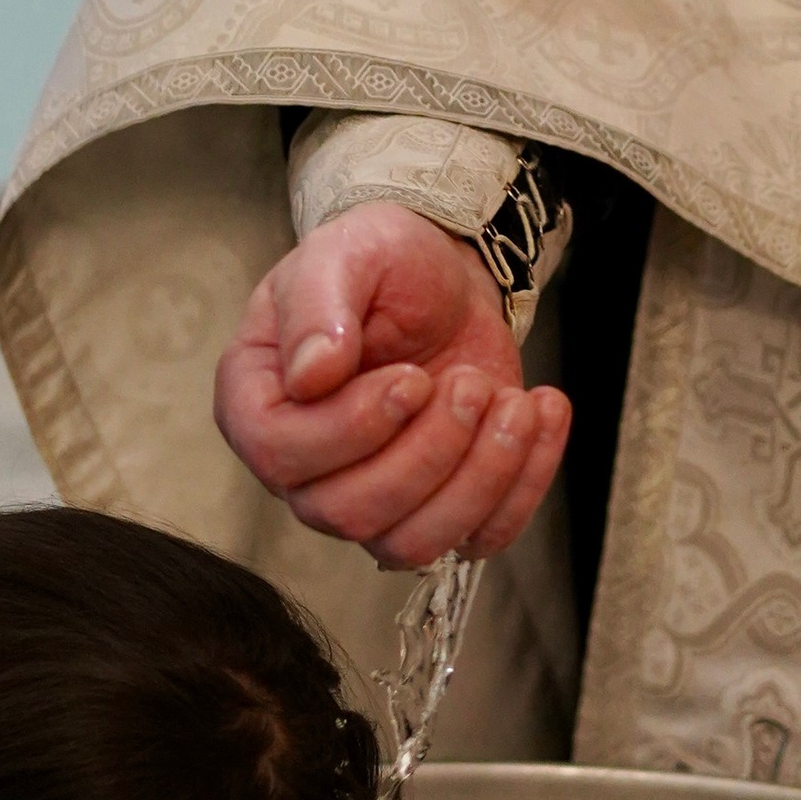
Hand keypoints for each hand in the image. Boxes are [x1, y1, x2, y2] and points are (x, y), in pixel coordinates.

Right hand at [214, 201, 570, 569]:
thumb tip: (310, 375)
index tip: (412, 377)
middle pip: (349, 513)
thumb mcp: (345, 255)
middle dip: (428, 453)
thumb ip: (316, 307)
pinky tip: (542, 413)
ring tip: (513, 402)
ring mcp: (371, 499)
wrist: (444, 280)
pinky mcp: (439, 508)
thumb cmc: (382, 264)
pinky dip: (524, 485)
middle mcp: (304, 470)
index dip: (352, 428)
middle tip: (468, 383)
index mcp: (259, 405)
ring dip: (479, 478)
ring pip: (411, 544)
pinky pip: (478, 537)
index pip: (282, 455)